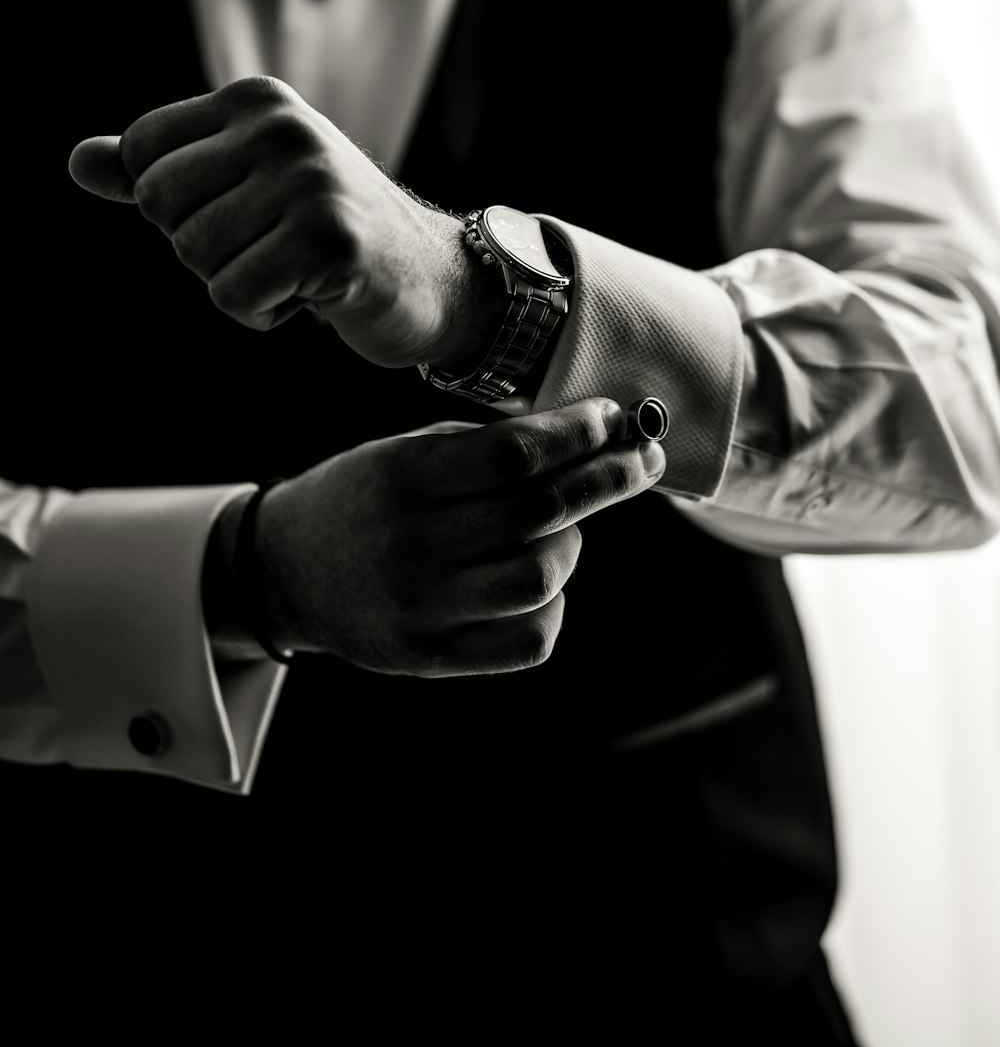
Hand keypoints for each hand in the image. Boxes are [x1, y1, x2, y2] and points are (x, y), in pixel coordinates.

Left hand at [68, 76, 503, 369]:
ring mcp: (310, 182)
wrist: (430, 277)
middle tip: (269, 245)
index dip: (175, 204)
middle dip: (201, 246)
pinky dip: (263, 314)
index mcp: (257, 101)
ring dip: (236, 284)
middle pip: (159, 204)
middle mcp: (283, 128)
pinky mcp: (329, 241)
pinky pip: (234, 296)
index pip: (142, 152)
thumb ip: (159, 170)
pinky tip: (312, 295)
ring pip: (194, 254)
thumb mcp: (242, 184)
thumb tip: (78, 163)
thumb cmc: (324, 232)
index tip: (241, 211)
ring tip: (294, 268)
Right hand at [245, 397, 665, 674]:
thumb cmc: (366, 495)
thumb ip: (486, 448)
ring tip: (565, 528)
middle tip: (642, 460)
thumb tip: (588, 438)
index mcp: (405, 476)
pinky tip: (541, 582)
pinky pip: (529, 640)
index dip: (577, 434)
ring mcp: (423, 608)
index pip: (514, 453)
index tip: (616, 418)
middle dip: (606, 480)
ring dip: (573, 544)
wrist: (286, 569)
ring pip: (543, 577)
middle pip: (540, 511)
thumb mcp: (407, 451)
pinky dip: (553, 607)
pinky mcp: (431, 657)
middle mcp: (413, 544)